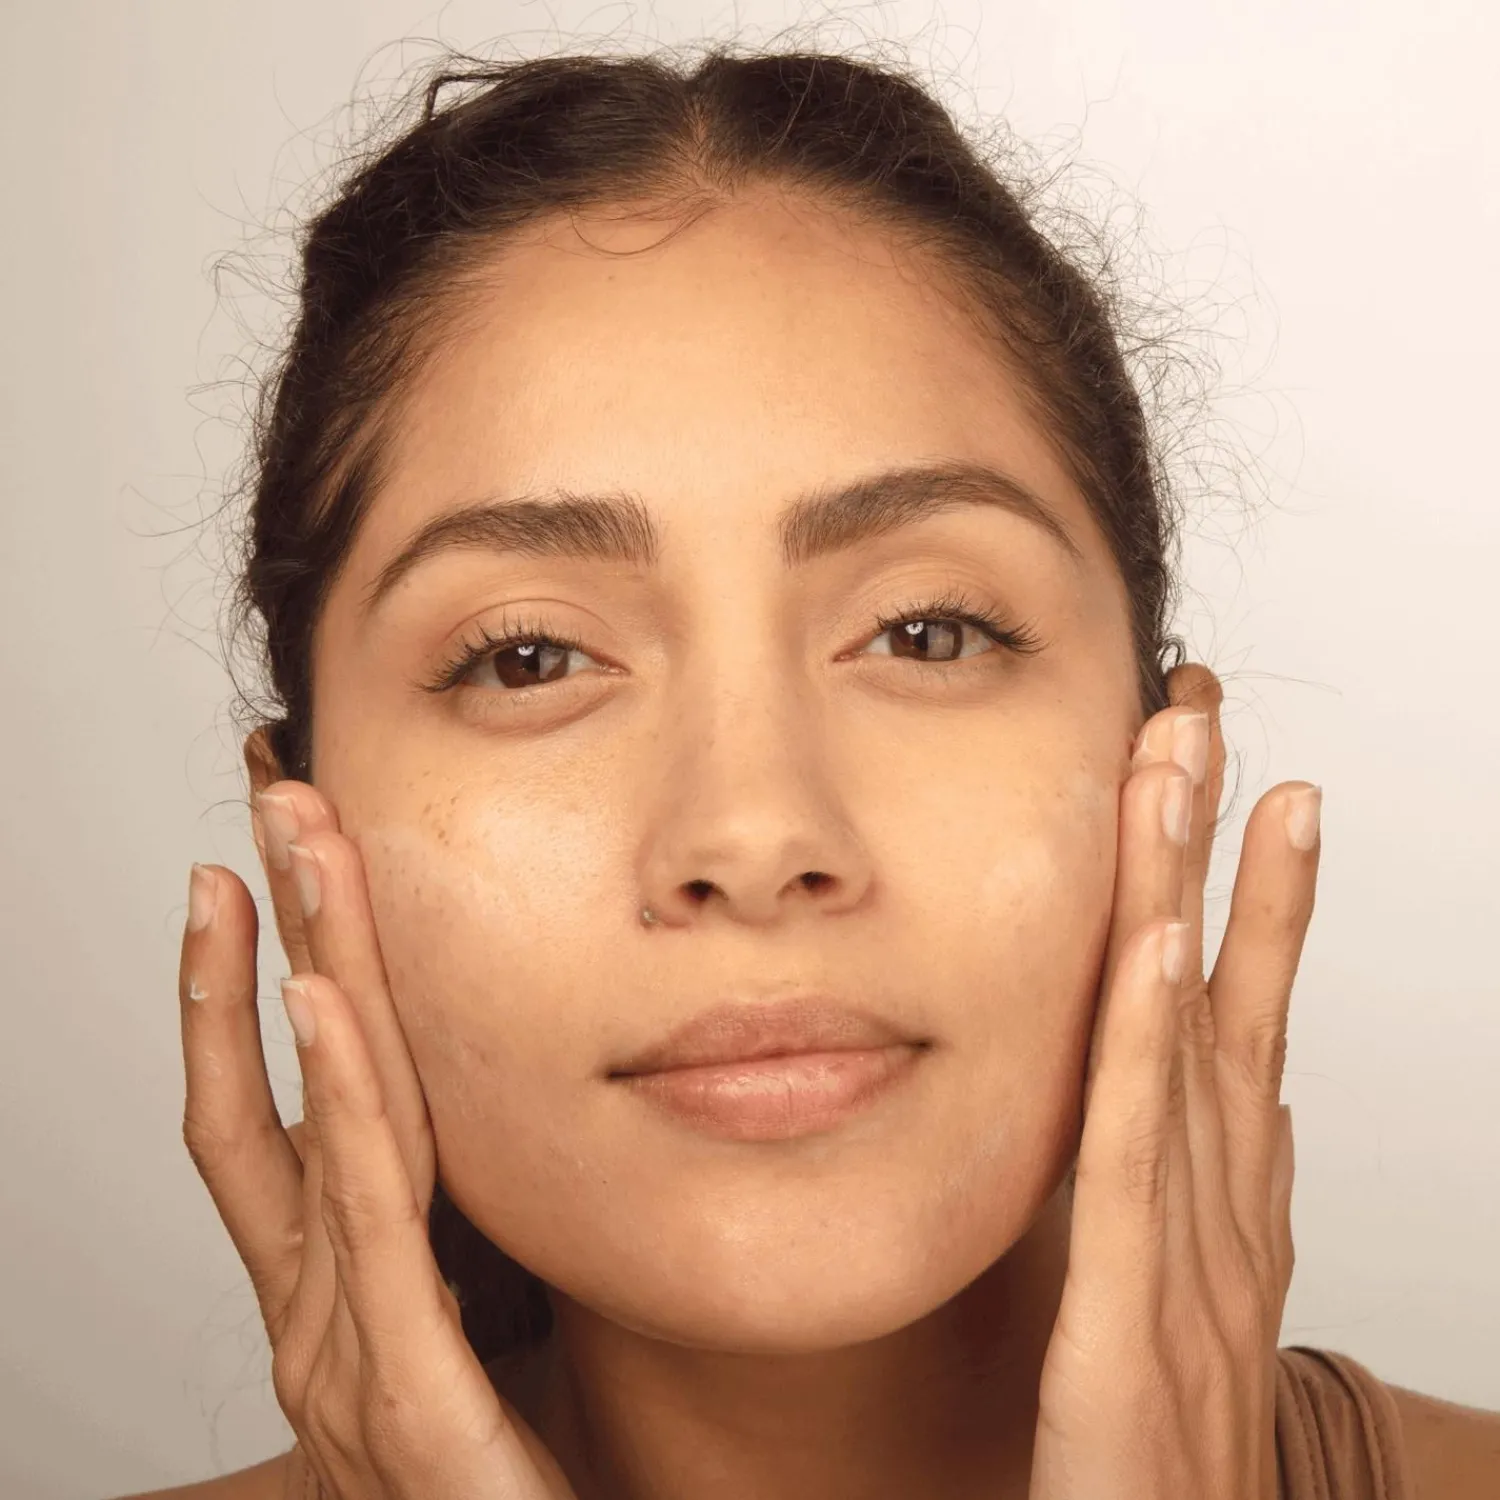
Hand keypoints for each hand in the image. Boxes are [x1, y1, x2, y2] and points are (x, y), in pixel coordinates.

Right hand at [178, 782, 576, 1498]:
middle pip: (273, 1079)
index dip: (249, 983)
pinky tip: (319, 999)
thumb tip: (486, 1133)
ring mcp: (341, 1339)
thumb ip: (458, 1242)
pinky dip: (338, 1096)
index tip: (268, 870)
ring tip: (288, 852)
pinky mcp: (402, 1379)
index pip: (270, 1105)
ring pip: (312, 1115)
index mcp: (331, 1283)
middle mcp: (312, 1300)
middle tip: (272, 800)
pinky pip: (366, 1212)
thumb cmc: (505, 1482)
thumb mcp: (470, 1335)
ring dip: (297, 968)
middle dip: (270, 930)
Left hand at [1029, 666, 1315, 1499]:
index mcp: (1220, 1214)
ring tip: (1194, 775)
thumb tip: (1239, 1108)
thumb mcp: (1178, 1315)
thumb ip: (1204, 1209)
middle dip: (1223, 860)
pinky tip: (1151, 943)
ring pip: (1186, 1048)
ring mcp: (1189, 1266)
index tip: (1243, 796)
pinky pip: (1137, 1159)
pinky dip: (1150, 1044)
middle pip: (1223, 1006)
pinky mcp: (1131, 1320)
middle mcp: (1221, 1219)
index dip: (1246, 906)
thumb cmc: (1155, 1468)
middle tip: (1211, 730)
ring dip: (1193, 900)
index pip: (1234, 1028)